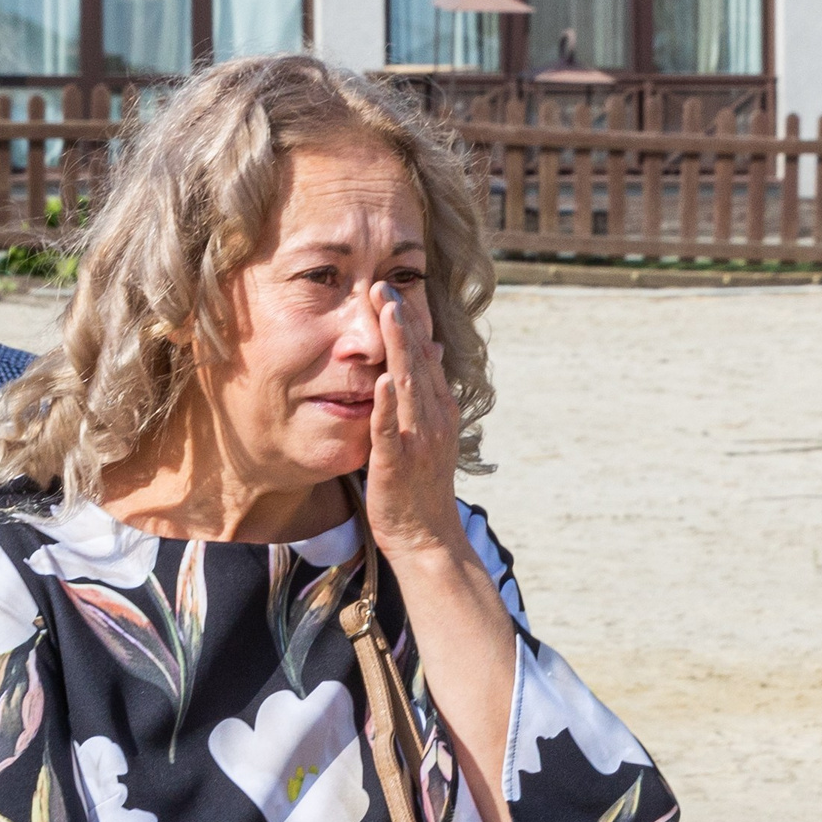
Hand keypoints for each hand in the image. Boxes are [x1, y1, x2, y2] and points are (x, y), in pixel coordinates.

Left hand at [364, 283, 466, 565]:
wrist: (427, 537)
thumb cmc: (421, 485)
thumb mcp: (430, 431)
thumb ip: (429, 392)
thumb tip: (432, 350)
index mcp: (439, 408)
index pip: (425, 355)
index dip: (410, 321)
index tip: (393, 289)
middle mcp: (434, 417)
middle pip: (419, 360)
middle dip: (402, 321)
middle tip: (384, 285)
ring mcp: (419, 438)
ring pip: (409, 385)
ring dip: (399, 347)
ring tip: (388, 312)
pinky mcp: (399, 462)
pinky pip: (392, 429)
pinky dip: (388, 404)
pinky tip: (382, 380)